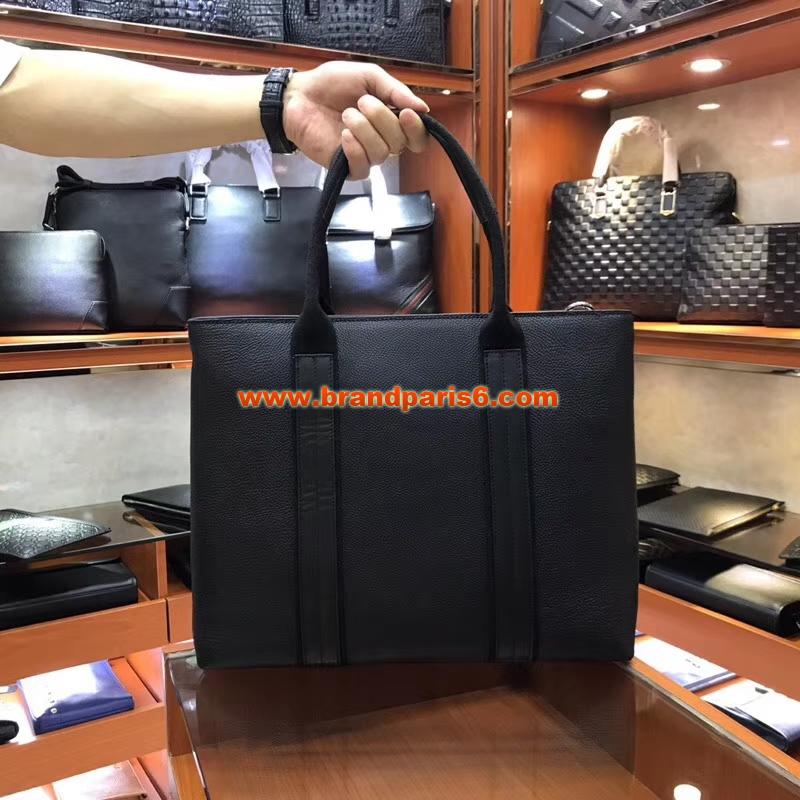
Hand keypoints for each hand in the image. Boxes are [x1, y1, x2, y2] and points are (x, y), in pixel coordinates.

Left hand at [282, 61, 429, 178]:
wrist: (299, 96)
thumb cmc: (331, 85)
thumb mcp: (368, 76)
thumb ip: (396, 91)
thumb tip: (422, 108)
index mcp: (390, 120)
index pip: (417, 138)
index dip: (416, 129)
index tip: (405, 113)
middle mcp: (381, 140)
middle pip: (399, 143)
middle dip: (382, 119)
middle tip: (361, 102)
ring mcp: (364, 155)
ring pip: (381, 154)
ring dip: (364, 130)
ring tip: (346, 114)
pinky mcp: (347, 167)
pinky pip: (363, 168)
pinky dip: (355, 150)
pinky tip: (344, 136)